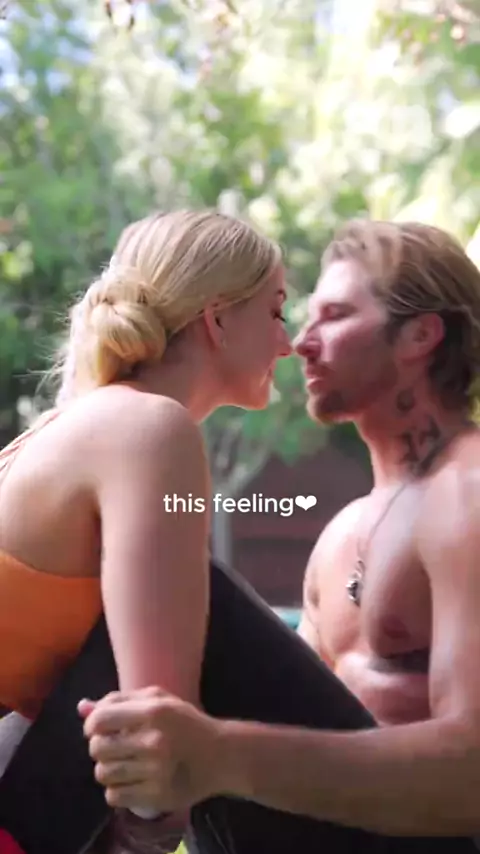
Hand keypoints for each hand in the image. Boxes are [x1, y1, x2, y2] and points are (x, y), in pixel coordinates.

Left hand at [78, 686, 222, 814]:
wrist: (220, 755)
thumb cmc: (185, 723)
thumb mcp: (158, 701)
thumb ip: (119, 701)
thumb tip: (81, 707)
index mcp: (153, 711)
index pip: (99, 720)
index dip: (91, 725)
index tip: (99, 728)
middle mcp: (154, 741)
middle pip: (97, 749)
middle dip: (101, 747)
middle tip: (116, 747)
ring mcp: (156, 771)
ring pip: (103, 774)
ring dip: (108, 769)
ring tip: (124, 764)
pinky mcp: (157, 796)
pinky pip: (114, 797)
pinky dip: (117, 790)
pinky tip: (131, 780)